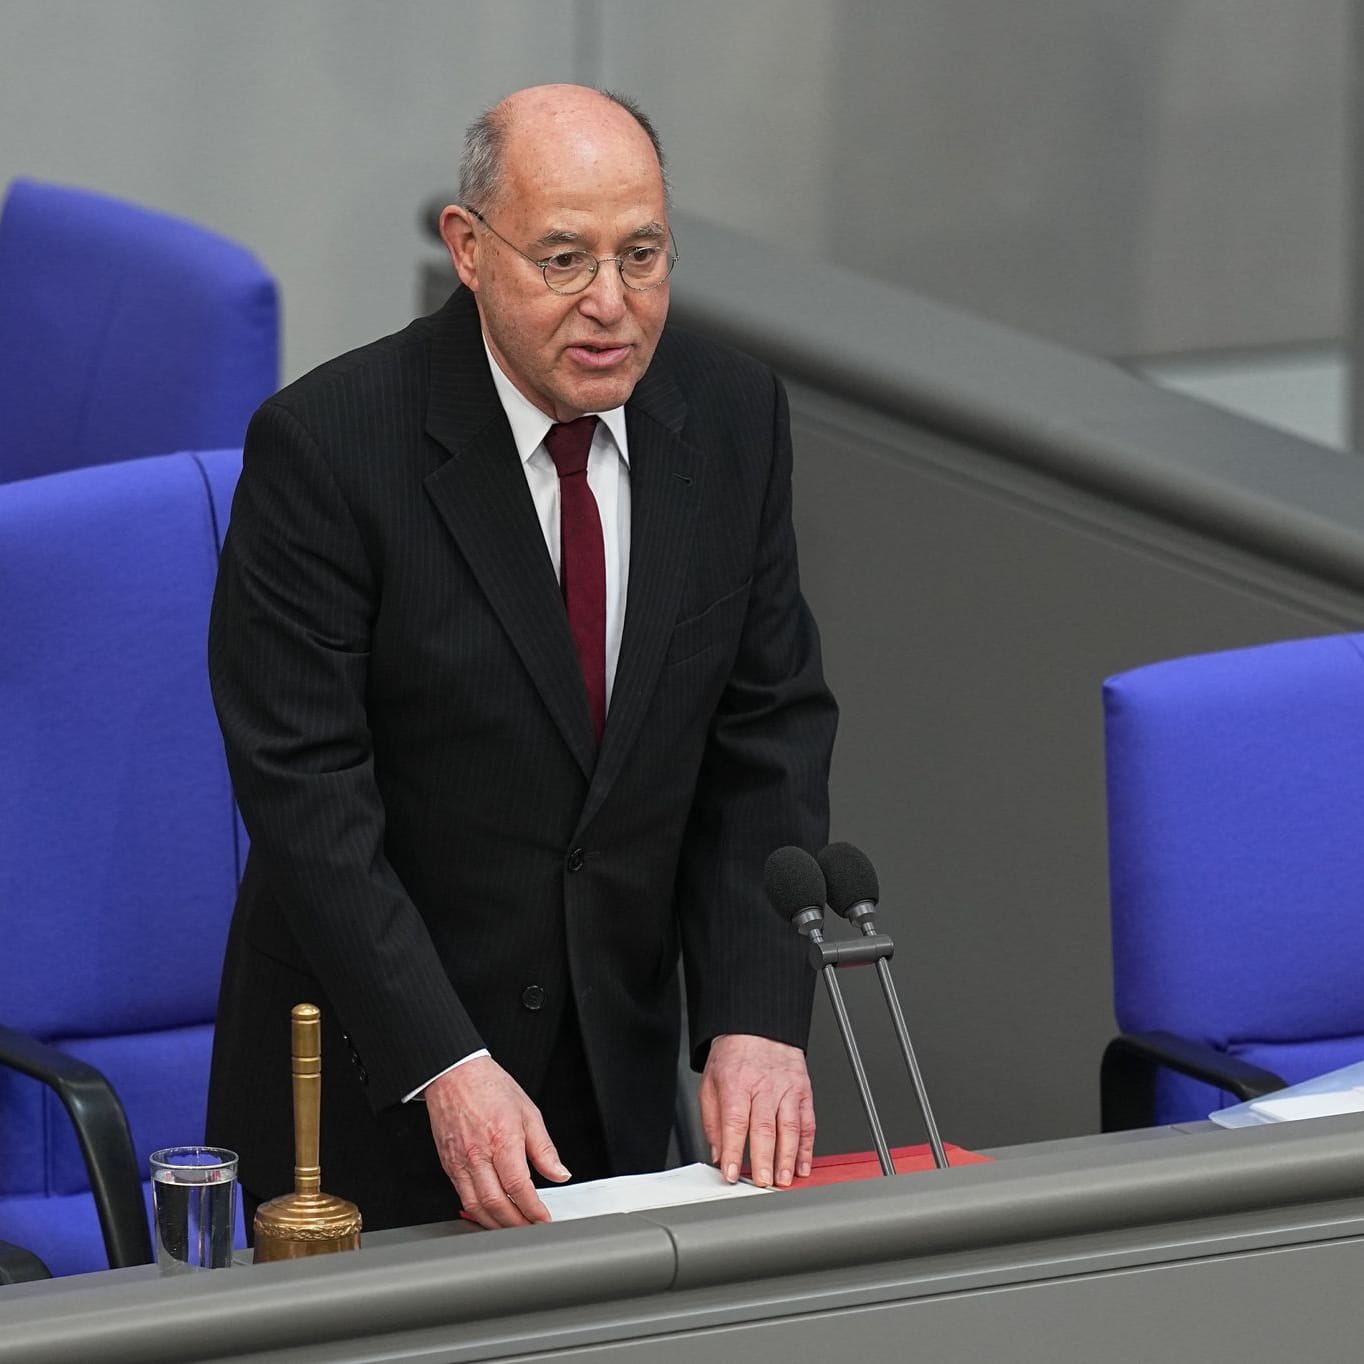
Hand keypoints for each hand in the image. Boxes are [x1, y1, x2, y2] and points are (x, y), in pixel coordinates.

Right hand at [423, 1056, 569, 1227]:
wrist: (454, 1075)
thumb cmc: (490, 1087)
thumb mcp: (528, 1112)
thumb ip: (544, 1148)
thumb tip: (559, 1173)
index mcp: (502, 1138)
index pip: (519, 1186)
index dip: (533, 1209)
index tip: (544, 1219)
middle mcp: (478, 1154)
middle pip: (497, 1203)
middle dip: (517, 1224)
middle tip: (532, 1229)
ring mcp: (460, 1161)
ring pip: (477, 1207)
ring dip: (497, 1225)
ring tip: (515, 1228)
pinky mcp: (448, 1165)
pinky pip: (463, 1197)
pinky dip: (478, 1213)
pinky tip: (491, 1216)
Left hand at [698, 1034, 814, 1187]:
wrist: (758, 1026)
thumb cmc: (734, 1055)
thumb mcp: (710, 1082)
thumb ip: (713, 1120)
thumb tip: (718, 1153)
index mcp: (737, 1083)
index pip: (735, 1122)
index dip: (733, 1151)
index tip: (731, 1174)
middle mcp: (764, 1086)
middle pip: (764, 1128)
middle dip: (764, 1160)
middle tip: (763, 1184)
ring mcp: (786, 1089)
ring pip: (790, 1127)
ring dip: (787, 1157)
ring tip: (783, 1179)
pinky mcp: (803, 1090)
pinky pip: (808, 1122)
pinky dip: (807, 1147)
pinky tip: (802, 1165)